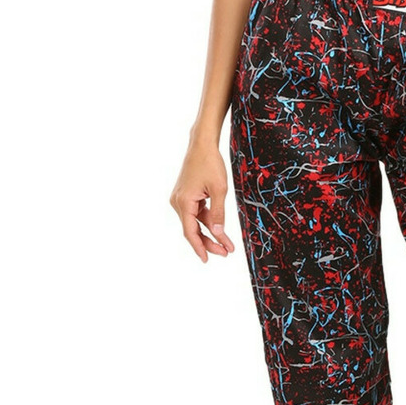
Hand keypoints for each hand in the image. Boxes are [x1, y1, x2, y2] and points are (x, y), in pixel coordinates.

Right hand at [170, 139, 236, 261]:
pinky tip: (219, 229)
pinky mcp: (185, 196)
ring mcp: (180, 199)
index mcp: (183, 202)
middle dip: (209, 242)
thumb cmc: (210, 163)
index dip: (199, 247)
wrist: (202, 145)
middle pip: (192, 229)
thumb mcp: (219, 190)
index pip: (190, 232)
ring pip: (195, 222)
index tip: (207, 259)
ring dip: (210, 232)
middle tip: (225, 253)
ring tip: (227, 245)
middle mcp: (178, 202)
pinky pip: (196, 213)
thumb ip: (218, 214)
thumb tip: (219, 234)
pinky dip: (207, 221)